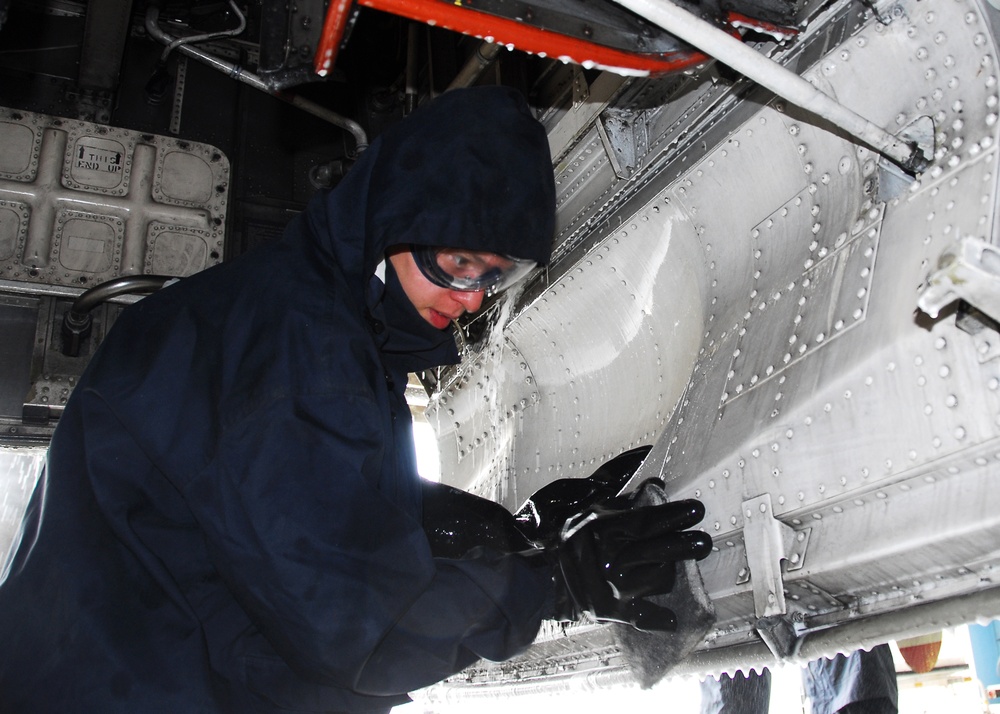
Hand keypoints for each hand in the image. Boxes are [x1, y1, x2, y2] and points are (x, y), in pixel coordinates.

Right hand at [549, 495, 712, 631]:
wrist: (545, 579)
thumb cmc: (575, 539)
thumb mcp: (593, 511)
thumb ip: (626, 500)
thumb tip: (658, 483)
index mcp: (602, 530)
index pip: (646, 521)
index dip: (674, 515)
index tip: (697, 511)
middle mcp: (608, 559)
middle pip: (658, 552)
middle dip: (685, 545)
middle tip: (703, 542)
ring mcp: (612, 588)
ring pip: (660, 579)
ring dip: (670, 571)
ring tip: (672, 565)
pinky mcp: (613, 612)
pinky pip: (646, 618)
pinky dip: (660, 618)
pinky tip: (672, 617)